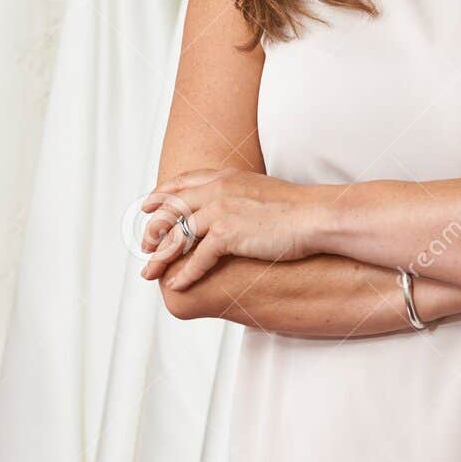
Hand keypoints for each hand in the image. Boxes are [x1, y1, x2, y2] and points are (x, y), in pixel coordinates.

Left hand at [138, 167, 318, 289]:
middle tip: (144, 246)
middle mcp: (217, 190)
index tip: (148, 206)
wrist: (315, 215)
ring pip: (178, 234)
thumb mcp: (260, 191)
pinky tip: (178, 284)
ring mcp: (220, 210)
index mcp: (225, 177)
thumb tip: (231, 211)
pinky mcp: (228, 233)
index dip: (161, 195)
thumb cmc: (296, 208)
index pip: (182, 183)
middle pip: (172, 209)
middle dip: (154, 229)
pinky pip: (198, 257)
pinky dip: (186, 273)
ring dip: (161, 256)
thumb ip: (238, 195)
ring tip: (150, 273)